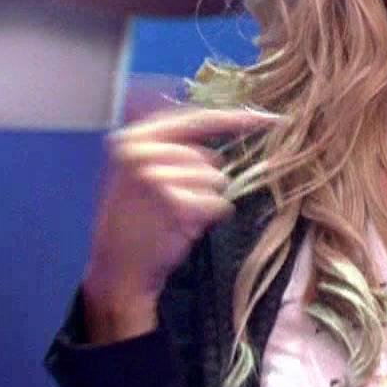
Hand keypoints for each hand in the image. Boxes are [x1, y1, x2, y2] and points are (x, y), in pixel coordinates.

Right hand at [80, 107, 270, 342]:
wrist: (117, 268)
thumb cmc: (134, 221)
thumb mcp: (139, 173)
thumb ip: (171, 148)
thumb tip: (222, 131)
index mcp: (133, 139)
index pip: (194, 118)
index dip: (233, 119)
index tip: (269, 118)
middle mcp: (142, 153)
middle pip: (208, 157)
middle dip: (202, 180)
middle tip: (170, 204)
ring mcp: (158, 178)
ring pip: (216, 180)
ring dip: (204, 200)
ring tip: (173, 216)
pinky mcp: (177, 205)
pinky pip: (220, 204)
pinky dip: (210, 218)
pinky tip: (182, 227)